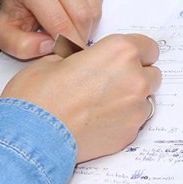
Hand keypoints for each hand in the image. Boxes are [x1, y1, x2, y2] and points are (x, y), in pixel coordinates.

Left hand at [0, 0, 104, 57]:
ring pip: (93, 7)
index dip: (67, 44)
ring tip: (73, 31)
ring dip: (88, 26)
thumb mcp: (6, 33)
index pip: (58, 20)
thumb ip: (21, 46)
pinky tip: (77, 14)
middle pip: (81, 14)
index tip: (68, 56)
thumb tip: (49, 46)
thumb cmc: (18, 8)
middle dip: (80, 37)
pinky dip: (93, 12)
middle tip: (72, 46)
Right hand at [1, 35, 161, 161]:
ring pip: (145, 99)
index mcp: (119, 52)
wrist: (31, 137)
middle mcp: (134, 78)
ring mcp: (135, 109)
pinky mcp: (129, 134)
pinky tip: (97, 120)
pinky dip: (122, 120)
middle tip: (110, 81)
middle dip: (135, 75)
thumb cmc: (38, 97)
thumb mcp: (54, 59)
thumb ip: (81, 56)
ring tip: (101, 103)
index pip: (148, 46)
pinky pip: (134, 121)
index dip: (135, 52)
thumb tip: (84, 59)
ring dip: (130, 99)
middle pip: (151, 73)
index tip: (125, 58)